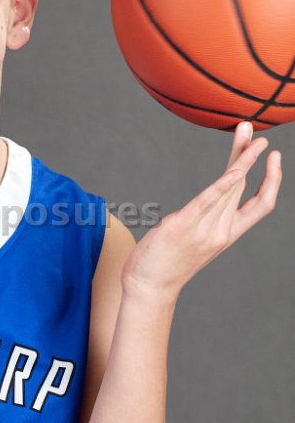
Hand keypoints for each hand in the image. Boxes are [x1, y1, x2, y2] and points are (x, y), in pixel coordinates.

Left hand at [121, 121, 282, 300]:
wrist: (148, 289)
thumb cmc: (165, 263)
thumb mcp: (192, 239)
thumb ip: (203, 219)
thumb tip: (204, 202)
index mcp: (226, 234)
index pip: (260, 204)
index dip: (272, 180)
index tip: (274, 157)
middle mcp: (221, 231)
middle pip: (245, 186)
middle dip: (253, 157)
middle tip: (260, 133)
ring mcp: (203, 230)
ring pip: (231, 188)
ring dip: (242, 158)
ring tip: (248, 133)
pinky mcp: (183, 226)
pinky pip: (208, 201)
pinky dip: (224, 184)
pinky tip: (236, 169)